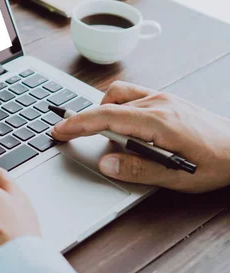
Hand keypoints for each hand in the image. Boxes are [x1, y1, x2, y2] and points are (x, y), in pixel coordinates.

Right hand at [51, 81, 229, 192]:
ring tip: (104, 136)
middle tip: (70, 136)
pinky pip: (131, 94)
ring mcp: (162, 98)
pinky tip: (122, 125)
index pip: (106, 116)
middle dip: (85, 120)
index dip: (77, 123)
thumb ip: (138, 170)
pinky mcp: (166, 98)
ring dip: (102, 112)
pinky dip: (116, 106)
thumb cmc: (217, 163)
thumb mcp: (178, 178)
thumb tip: (105, 163)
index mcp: (159, 121)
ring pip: (118, 96)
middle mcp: (158, 103)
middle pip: (108, 104)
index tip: (59, 130)